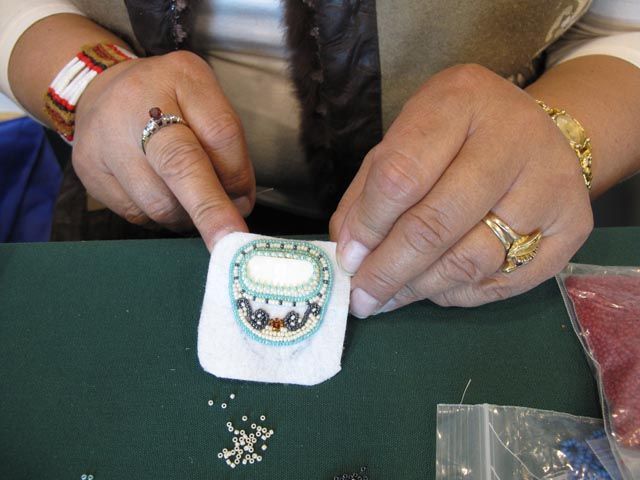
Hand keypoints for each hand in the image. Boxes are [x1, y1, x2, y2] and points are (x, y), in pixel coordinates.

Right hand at [73, 50, 254, 249]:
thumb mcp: (207, 102)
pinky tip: (165, 196)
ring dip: (188, 214)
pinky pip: (138, 215)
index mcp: (179, 79)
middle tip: (231, 238)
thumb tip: (237, 202)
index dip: (237, 175)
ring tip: (192, 199)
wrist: (100, 91)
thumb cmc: (167, 100)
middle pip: (179, 164)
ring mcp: (104, 142)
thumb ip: (227, 145)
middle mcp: (134, 105)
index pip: (219, 133)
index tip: (246, 204)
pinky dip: (162, 216)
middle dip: (210, 208)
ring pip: (159, 203)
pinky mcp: (90, 175)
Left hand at [330, 64, 592, 315]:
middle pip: (438, 223)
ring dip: (420, 288)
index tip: (346, 260)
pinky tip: (433, 291)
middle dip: (389, 270)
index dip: (369, 225)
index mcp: (460, 102)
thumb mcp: (406, 140)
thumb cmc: (458, 136)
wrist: (537, 133)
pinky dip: (460, 295)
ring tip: (388, 299)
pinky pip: (505, 281)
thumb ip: (371, 191)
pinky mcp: (573, 225)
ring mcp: (551, 183)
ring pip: (472, 259)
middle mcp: (513, 137)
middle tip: (361, 298)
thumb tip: (347, 251)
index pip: (402, 174)